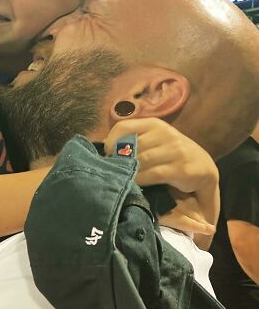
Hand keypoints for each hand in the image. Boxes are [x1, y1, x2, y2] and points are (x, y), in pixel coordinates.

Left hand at [104, 119, 218, 236]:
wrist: (203, 167)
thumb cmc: (171, 154)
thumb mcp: (154, 141)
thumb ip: (134, 141)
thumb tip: (105, 149)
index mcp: (154, 124)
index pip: (123, 127)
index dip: (111, 141)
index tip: (107, 154)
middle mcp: (165, 134)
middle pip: (131, 148)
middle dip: (119, 161)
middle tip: (113, 171)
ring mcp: (175, 150)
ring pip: (141, 161)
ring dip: (129, 172)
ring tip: (123, 178)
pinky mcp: (180, 169)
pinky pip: (153, 174)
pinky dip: (140, 180)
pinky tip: (136, 184)